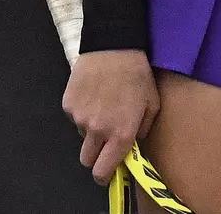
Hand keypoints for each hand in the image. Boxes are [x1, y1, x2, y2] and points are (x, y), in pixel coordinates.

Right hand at [62, 49, 158, 185]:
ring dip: (91, 129)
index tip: (108, 170)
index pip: (103, 171)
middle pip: (87, 160)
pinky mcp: (68, 105)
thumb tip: (133, 144)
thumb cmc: (138, 74)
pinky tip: (94, 93)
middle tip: (106, 138)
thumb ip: (143, 130)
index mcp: (120, 133)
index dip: (105, 175)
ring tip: (104, 105)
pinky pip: (74, 117)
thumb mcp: (152, 103)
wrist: (114, 46)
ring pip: (82, 136)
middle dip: (96, 154)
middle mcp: (97, 130)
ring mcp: (79, 118)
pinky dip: (83, 111)